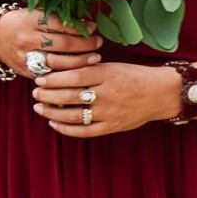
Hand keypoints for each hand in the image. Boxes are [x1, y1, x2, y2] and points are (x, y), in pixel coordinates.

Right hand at [0, 7, 99, 77]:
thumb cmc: (20, 21)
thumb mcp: (34, 13)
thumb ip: (56, 18)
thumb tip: (86, 23)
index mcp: (30, 20)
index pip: (60, 24)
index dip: (79, 27)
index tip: (92, 27)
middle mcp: (26, 38)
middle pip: (62, 44)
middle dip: (84, 44)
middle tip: (98, 43)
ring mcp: (25, 56)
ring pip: (57, 62)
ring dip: (80, 61)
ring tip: (95, 58)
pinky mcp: (25, 70)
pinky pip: (49, 74)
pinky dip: (66, 73)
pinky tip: (78, 71)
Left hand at [31, 62, 177, 136]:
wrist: (161, 93)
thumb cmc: (133, 76)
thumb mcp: (112, 66)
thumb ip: (88, 69)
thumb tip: (57, 69)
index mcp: (108, 74)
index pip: (75, 76)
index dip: (54, 79)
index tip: (39, 79)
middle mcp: (108, 94)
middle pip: (71, 96)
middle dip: (48, 95)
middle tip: (35, 93)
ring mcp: (111, 112)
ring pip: (74, 115)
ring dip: (52, 113)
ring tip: (39, 108)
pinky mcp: (113, 127)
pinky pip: (85, 131)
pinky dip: (66, 129)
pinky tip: (54, 124)